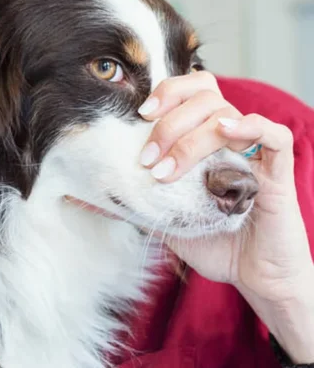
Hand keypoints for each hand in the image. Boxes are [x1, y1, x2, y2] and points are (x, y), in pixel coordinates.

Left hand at [138, 72, 313, 359]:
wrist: (252, 276)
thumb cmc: (212, 242)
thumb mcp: (164, 216)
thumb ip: (136, 197)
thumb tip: (88, 192)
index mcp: (207, 140)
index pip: (193, 90)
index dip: (167, 91)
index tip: (140, 113)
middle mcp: (232, 139)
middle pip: (206, 98)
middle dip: (169, 124)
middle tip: (148, 159)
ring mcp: (255, 155)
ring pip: (227, 115)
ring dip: (191, 139)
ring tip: (166, 171)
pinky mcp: (278, 174)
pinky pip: (274, 136)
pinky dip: (249, 128)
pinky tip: (226, 133)